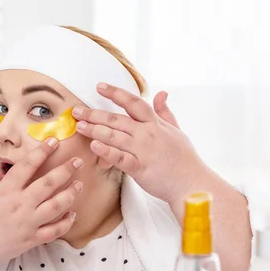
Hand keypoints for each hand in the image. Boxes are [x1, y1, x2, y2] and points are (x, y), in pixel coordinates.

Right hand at [0, 139, 82, 266]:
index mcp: (5, 191)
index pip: (28, 165)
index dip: (42, 151)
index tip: (53, 141)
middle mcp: (20, 205)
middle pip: (49, 183)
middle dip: (66, 170)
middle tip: (78, 161)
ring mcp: (28, 223)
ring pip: (57, 206)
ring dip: (70, 194)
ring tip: (80, 184)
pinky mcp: (31, 240)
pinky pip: (54, 231)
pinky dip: (66, 223)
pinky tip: (72, 214)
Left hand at [72, 83, 208, 205]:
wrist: (193, 183)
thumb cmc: (185, 159)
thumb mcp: (177, 130)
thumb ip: (165, 112)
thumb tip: (161, 92)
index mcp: (155, 124)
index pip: (133, 102)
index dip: (116, 93)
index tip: (99, 86)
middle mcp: (148, 134)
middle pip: (117, 119)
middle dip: (94, 114)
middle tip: (76, 111)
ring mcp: (144, 151)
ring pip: (115, 136)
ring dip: (95, 130)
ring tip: (79, 126)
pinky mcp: (140, 168)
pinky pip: (120, 158)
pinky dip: (107, 152)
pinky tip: (94, 146)